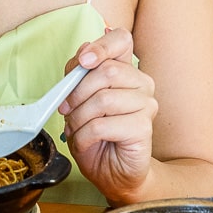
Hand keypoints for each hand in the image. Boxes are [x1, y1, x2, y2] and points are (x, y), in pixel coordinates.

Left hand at [59, 28, 156, 201]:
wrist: (111, 172)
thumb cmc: (95, 136)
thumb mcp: (77, 100)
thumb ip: (79, 74)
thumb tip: (84, 52)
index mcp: (125, 69)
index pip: (121, 39)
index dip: (101, 46)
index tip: (83, 61)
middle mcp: (141, 82)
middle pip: (106, 71)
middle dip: (76, 93)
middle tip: (66, 110)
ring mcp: (146, 104)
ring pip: (103, 99)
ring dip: (79, 118)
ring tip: (76, 130)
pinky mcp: (144, 127)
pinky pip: (102, 125)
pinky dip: (84, 136)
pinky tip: (85, 142)